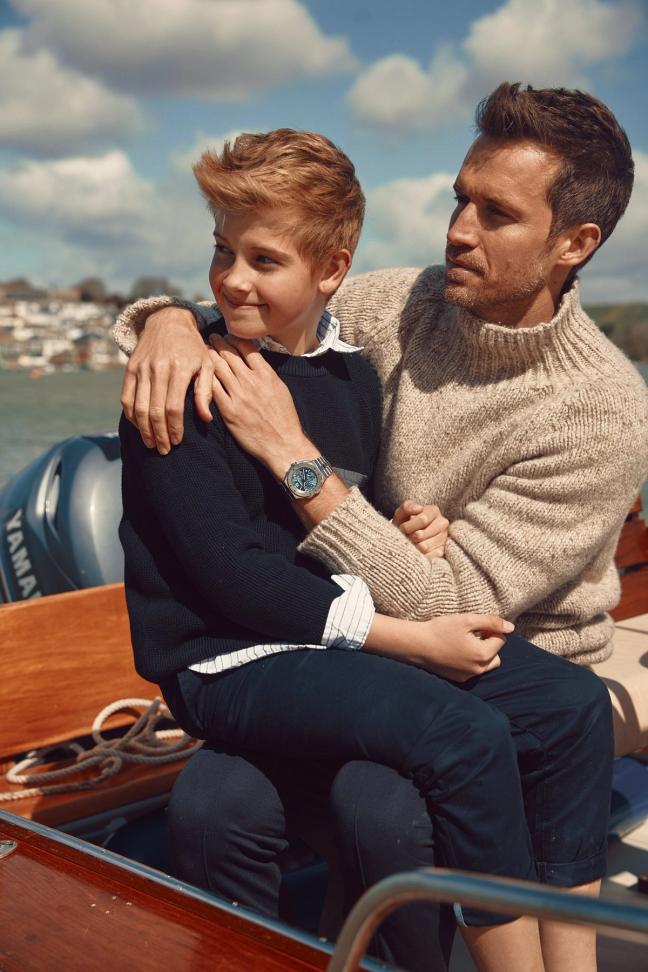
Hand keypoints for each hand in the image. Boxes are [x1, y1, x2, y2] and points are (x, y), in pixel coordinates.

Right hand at [120, 307, 216, 453]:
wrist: (169, 321)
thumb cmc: (193, 348)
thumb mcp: (207, 365)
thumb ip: (206, 392)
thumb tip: (205, 419)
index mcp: (179, 369)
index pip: (173, 407)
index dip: (174, 428)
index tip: (177, 442)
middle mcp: (158, 369)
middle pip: (154, 411)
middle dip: (158, 434)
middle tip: (163, 450)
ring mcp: (142, 368)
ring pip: (138, 407)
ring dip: (144, 429)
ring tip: (151, 443)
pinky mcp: (130, 368)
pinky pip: (126, 398)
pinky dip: (131, 416)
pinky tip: (139, 427)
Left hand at [209, 334, 314, 476]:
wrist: (283, 444)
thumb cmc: (285, 419)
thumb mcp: (281, 389)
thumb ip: (267, 375)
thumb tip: (256, 363)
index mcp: (266, 374)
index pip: (246, 347)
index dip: (234, 338)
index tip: (228, 335)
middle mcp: (251, 381)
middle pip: (229, 354)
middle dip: (218, 342)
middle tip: (211, 337)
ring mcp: (238, 395)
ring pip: (218, 368)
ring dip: (209, 356)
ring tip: (203, 350)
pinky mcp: (229, 411)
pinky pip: (212, 389)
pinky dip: (205, 377)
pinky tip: (199, 372)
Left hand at [393, 500, 448, 558]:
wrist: (408, 535)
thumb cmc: (405, 522)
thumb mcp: (402, 513)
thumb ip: (407, 507)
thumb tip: (418, 508)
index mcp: (434, 511)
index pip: (422, 520)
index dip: (408, 526)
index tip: (402, 528)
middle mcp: (442, 523)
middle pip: (421, 535)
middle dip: (409, 537)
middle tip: (406, 537)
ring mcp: (444, 538)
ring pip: (424, 547)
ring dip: (413, 547)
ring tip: (411, 543)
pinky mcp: (443, 551)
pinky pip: (429, 557)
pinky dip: (420, 556)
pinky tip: (417, 552)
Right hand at [408, 614, 511, 681]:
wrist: (416, 645)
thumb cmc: (441, 629)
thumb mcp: (467, 620)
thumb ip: (491, 622)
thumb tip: (511, 628)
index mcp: (484, 654)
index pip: (500, 639)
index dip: (490, 629)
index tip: (475, 625)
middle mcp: (479, 669)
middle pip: (496, 655)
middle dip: (489, 644)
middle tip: (472, 634)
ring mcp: (468, 676)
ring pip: (486, 665)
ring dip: (482, 654)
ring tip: (465, 644)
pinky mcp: (458, 679)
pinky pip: (473, 671)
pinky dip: (470, 662)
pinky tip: (456, 652)